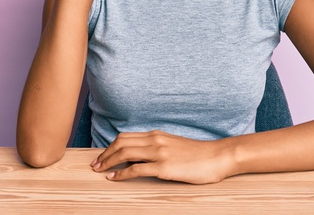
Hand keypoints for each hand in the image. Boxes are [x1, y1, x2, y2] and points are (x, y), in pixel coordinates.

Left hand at [90, 130, 233, 183]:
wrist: (218, 156)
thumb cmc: (198, 154)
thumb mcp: (174, 145)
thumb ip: (157, 148)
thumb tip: (139, 158)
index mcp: (157, 134)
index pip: (126, 137)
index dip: (110, 146)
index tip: (102, 156)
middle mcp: (155, 140)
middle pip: (121, 143)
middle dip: (105, 154)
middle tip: (95, 164)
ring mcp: (159, 153)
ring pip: (125, 153)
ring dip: (109, 162)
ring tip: (100, 170)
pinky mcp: (164, 167)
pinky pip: (136, 169)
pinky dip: (122, 174)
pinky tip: (114, 178)